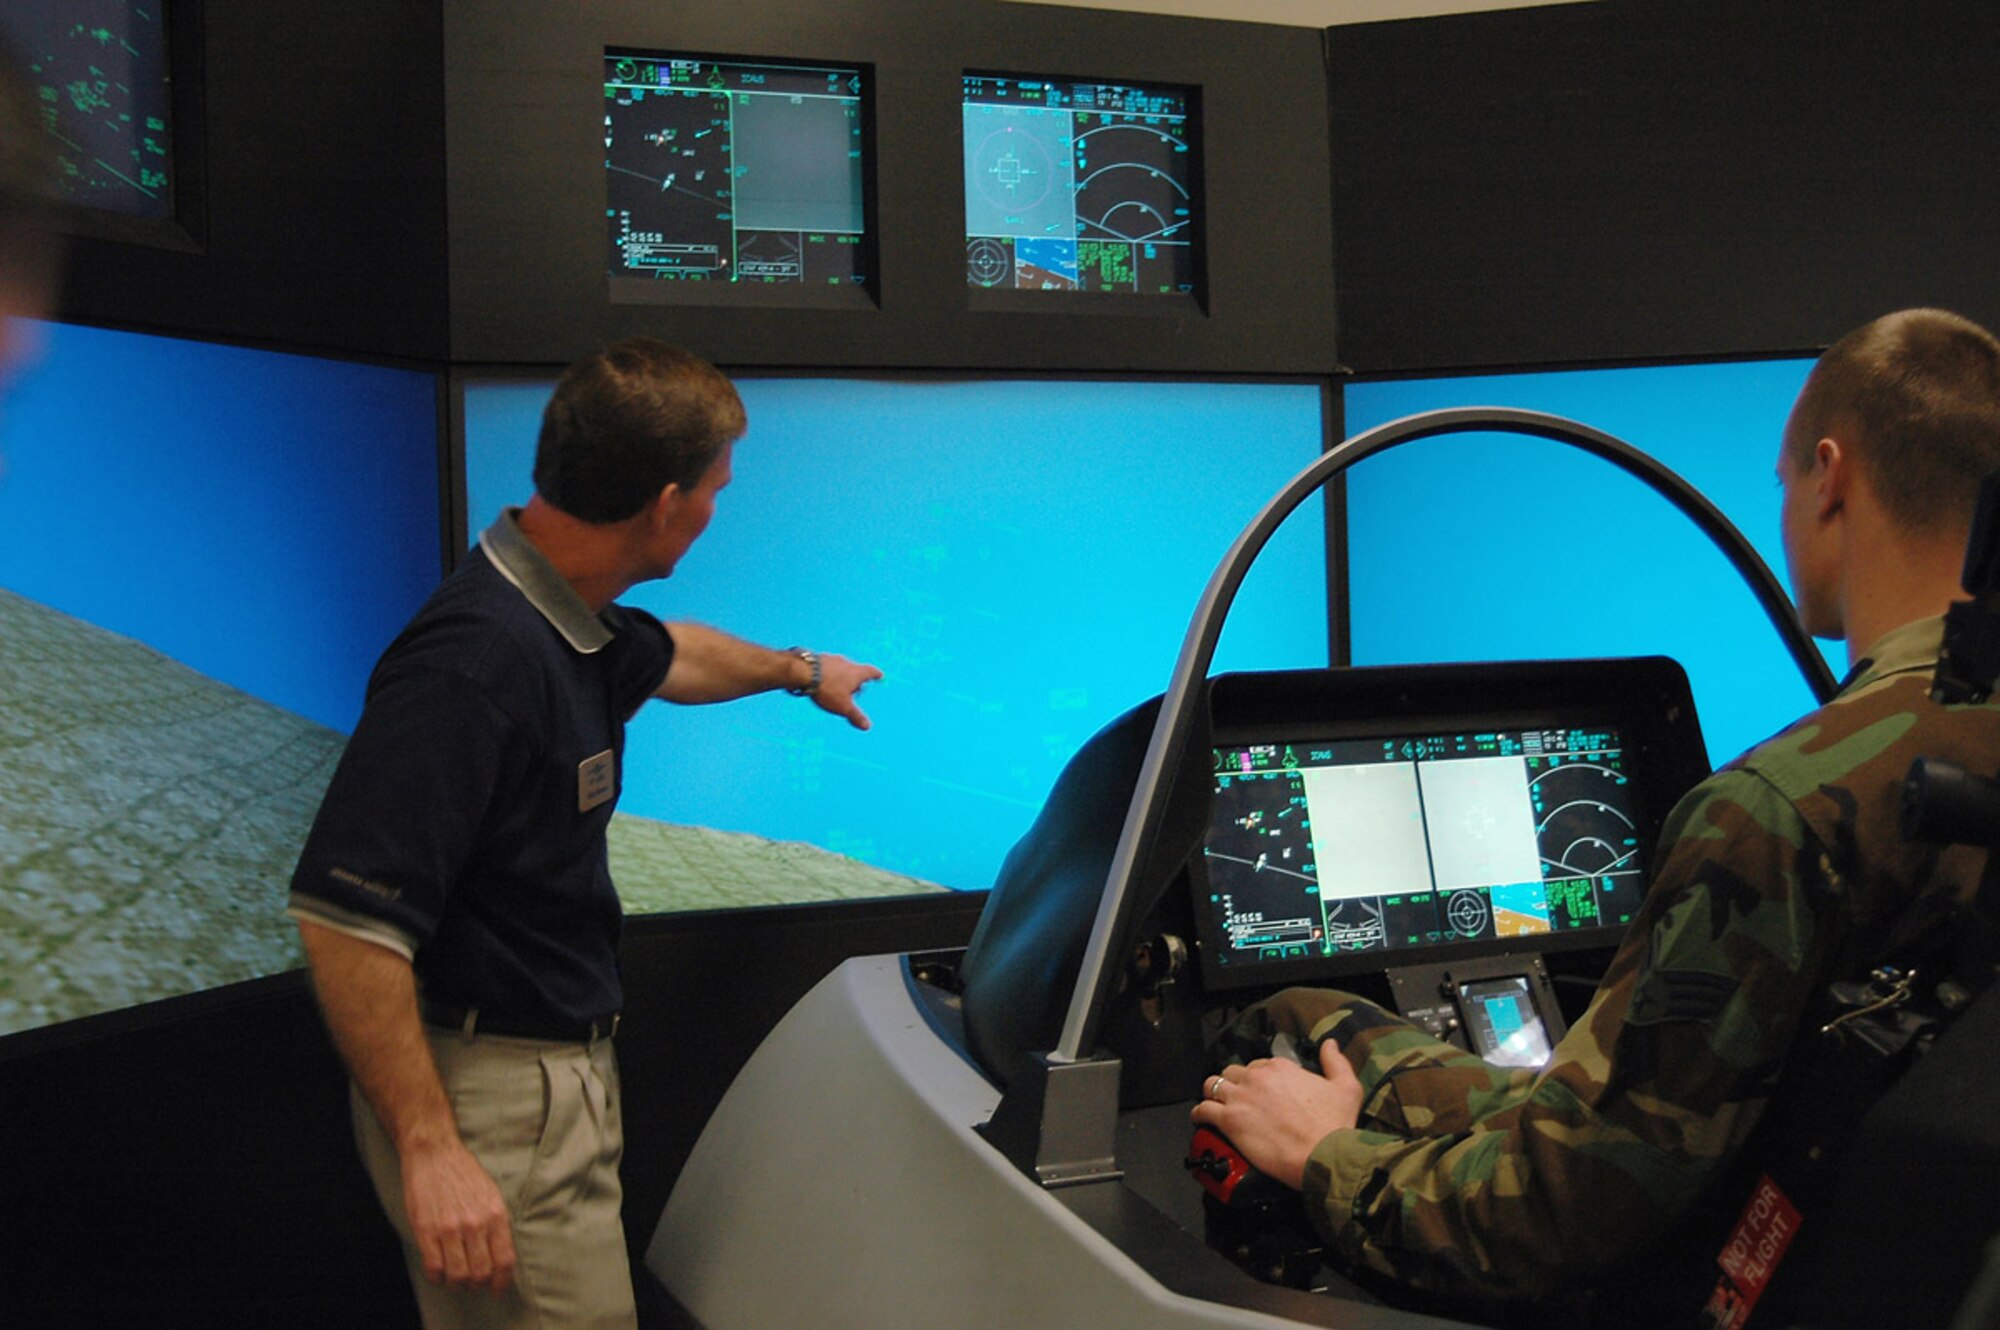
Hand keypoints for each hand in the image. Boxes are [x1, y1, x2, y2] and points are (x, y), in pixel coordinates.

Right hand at [401, 1139, 516, 1292]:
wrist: (434, 1153)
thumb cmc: (463, 1172)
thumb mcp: (491, 1193)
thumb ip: (496, 1222)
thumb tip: (500, 1252)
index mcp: (496, 1214)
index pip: (505, 1260)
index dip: (502, 1281)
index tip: (497, 1288)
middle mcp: (476, 1224)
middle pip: (481, 1272)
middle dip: (477, 1284)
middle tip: (472, 1283)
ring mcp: (450, 1228)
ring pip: (458, 1274)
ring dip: (457, 1283)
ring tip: (455, 1279)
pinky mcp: (427, 1230)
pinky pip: (434, 1266)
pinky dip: (437, 1276)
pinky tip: (438, 1272)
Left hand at [811, 653, 883, 729]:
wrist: (801, 672)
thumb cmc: (827, 688)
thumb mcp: (843, 707)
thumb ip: (855, 716)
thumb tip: (867, 726)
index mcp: (856, 672)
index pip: (871, 672)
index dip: (876, 675)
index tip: (880, 676)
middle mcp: (846, 662)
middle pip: (855, 670)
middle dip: (856, 680)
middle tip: (855, 689)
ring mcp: (831, 659)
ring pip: (840, 668)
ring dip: (840, 677)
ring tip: (836, 687)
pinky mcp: (817, 658)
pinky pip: (826, 667)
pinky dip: (827, 675)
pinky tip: (821, 682)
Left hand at [1190, 1039, 1363, 1189]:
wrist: (1324, 1156)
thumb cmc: (1335, 1125)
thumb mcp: (1346, 1087)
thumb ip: (1336, 1062)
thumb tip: (1330, 1044)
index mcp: (1281, 1067)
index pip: (1259, 1064)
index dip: (1259, 1078)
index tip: (1261, 1091)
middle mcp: (1257, 1077)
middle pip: (1233, 1072)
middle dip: (1234, 1084)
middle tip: (1239, 1100)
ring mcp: (1241, 1098)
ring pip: (1213, 1085)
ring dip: (1213, 1094)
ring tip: (1216, 1105)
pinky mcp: (1229, 1121)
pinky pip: (1203, 1110)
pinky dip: (1199, 1114)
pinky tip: (1202, 1119)